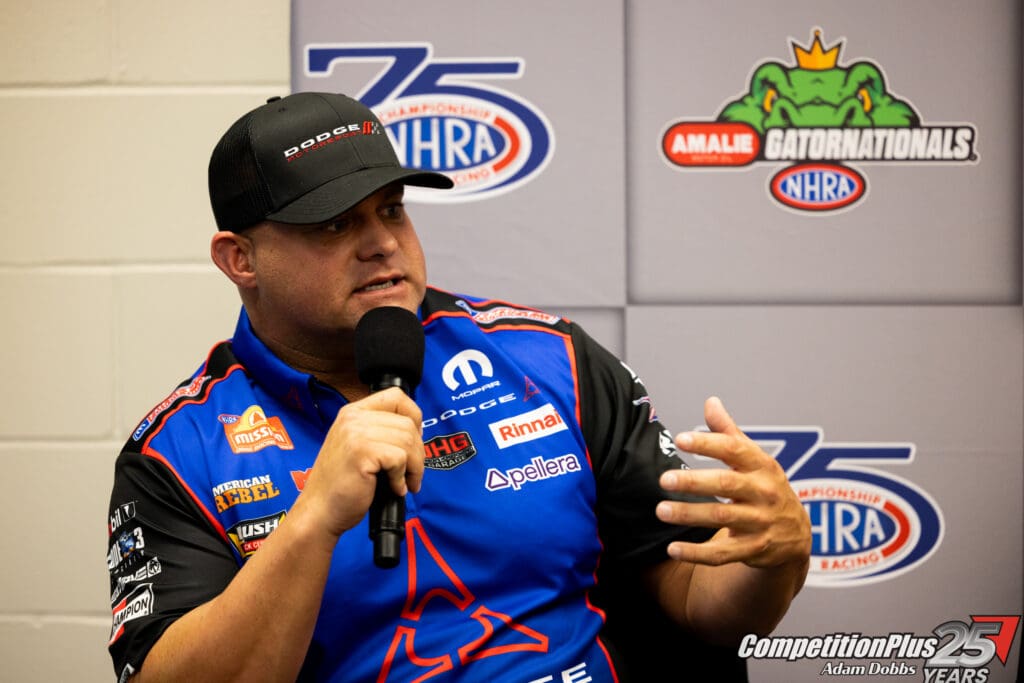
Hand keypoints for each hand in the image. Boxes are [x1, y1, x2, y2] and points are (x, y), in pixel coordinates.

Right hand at [298, 387, 423, 537]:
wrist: (319, 511)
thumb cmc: (341, 486)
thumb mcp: (358, 447)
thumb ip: (380, 432)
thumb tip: (416, 430)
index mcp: (353, 412)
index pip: (396, 397)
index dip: (414, 417)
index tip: (415, 441)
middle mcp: (353, 417)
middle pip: (408, 422)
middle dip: (418, 452)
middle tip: (413, 473)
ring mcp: (356, 433)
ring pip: (408, 440)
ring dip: (415, 467)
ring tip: (405, 483)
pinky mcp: (361, 452)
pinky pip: (400, 458)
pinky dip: (403, 477)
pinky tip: (394, 488)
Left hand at [655, 396, 810, 568]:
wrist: (796, 534)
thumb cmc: (765, 487)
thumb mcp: (755, 459)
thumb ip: (729, 433)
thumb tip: (710, 402)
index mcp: (762, 465)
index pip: (734, 450)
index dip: (708, 444)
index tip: (680, 439)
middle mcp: (764, 493)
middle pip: (727, 485)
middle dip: (694, 482)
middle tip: (664, 479)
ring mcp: (761, 522)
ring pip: (722, 518)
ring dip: (690, 515)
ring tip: (660, 510)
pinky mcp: (754, 549)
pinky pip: (723, 554)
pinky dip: (697, 553)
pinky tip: (672, 549)